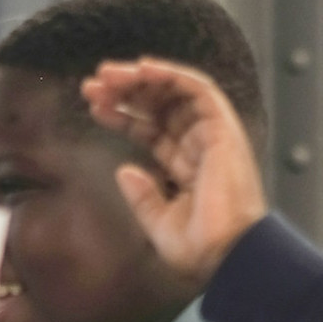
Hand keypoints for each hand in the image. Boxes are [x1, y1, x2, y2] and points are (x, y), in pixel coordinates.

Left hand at [81, 58, 267, 285]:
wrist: (230, 252)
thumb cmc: (202, 247)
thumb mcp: (160, 224)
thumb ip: (142, 197)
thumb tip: (123, 171)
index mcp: (187, 167)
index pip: (152, 130)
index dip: (122, 116)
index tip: (93, 106)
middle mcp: (200, 147)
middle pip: (160, 107)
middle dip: (125, 92)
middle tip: (92, 83)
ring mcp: (213, 136)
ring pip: (175, 92)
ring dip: (141, 78)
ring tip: (107, 75)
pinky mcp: (223, 129)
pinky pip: (199, 90)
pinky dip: (171, 74)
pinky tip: (142, 69)